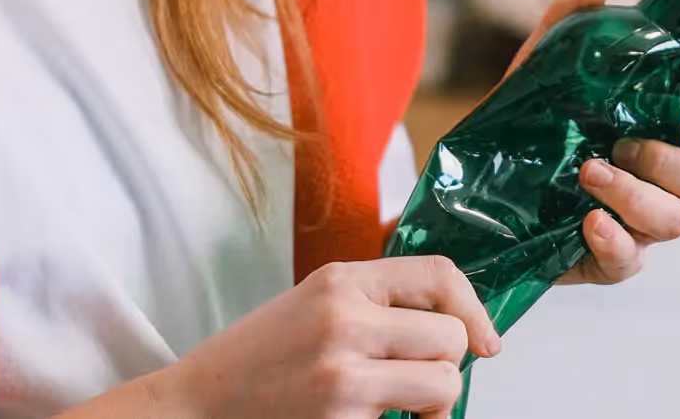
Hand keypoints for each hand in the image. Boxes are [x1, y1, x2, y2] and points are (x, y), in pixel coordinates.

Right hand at [163, 257, 497, 418]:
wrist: (195, 409)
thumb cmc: (256, 362)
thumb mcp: (311, 306)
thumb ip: (375, 305)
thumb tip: (459, 328)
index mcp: (338, 281)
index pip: (439, 274)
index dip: (474, 309)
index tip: (485, 342)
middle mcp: (343, 320)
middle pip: (451, 339)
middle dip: (445, 367)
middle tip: (415, 383)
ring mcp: (342, 376)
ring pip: (443, 387)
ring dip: (432, 406)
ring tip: (394, 408)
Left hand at [503, 0, 679, 284]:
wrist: (479, 190)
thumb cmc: (530, 130)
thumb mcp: (539, 74)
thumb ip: (566, 30)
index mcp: (670, 133)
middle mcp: (668, 182)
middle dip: (671, 164)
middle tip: (621, 145)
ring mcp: (642, 225)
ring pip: (674, 222)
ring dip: (635, 196)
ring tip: (587, 173)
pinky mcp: (609, 260)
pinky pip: (631, 262)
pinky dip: (614, 241)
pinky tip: (587, 222)